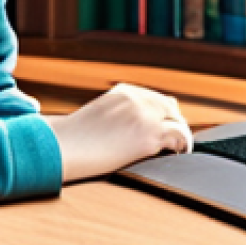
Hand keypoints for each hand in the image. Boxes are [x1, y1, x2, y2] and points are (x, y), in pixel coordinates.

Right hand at [47, 82, 192, 183]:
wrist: (62, 147)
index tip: (165, 126)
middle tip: (174, 140)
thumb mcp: (97, 115)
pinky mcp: (148, 136)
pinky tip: (180, 153)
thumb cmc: (73, 138)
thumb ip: (117, 114)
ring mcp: (144, 116)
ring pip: (178, 120)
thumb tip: (129, 129)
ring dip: (180, 134)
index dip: (163, 114)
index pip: (155, 98)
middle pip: (169, 107)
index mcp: (124, 91)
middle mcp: (137, 99)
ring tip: (180, 148)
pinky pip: (179, 136)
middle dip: (173, 122)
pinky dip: (183, 144)